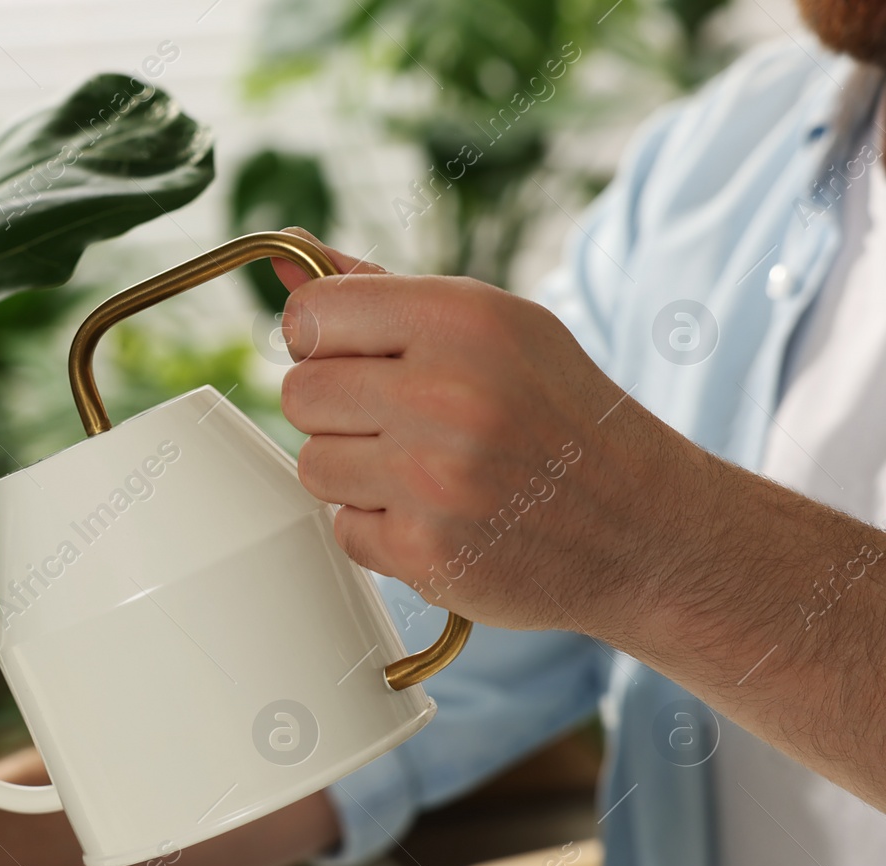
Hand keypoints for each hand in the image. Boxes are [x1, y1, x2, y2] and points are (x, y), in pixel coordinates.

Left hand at [273, 231, 713, 642]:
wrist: (645, 529)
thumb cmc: (560, 416)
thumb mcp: (493, 325)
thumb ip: (379, 290)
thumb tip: (285, 251)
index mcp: (462, 319)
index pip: (310, 314)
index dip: (321, 339)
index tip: (354, 356)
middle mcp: (446, 392)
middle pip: (299, 393)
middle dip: (338, 410)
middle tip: (402, 422)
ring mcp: (432, 477)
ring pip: (311, 464)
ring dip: (355, 474)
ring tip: (425, 471)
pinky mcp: (424, 549)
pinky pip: (343, 529)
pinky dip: (380, 531)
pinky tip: (439, 517)